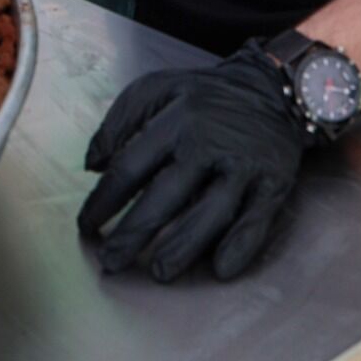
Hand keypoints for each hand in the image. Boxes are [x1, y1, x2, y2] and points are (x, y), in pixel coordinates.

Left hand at [76, 46, 307, 281]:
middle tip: (111, 261)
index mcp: (176, 119)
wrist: (273, 89)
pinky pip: (257, 219)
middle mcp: (208, 142)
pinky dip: (241, 245)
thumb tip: (92, 165)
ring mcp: (243, 164)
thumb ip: (120, 121)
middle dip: (135, 232)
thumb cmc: (205, 97)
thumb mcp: (158, 88)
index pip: (131, 166)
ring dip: (184, 246)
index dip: (104, 200)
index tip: (86, 226)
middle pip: (166, 195)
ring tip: (159, 271)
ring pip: (211, 212)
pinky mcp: (273, 182)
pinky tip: (221, 268)